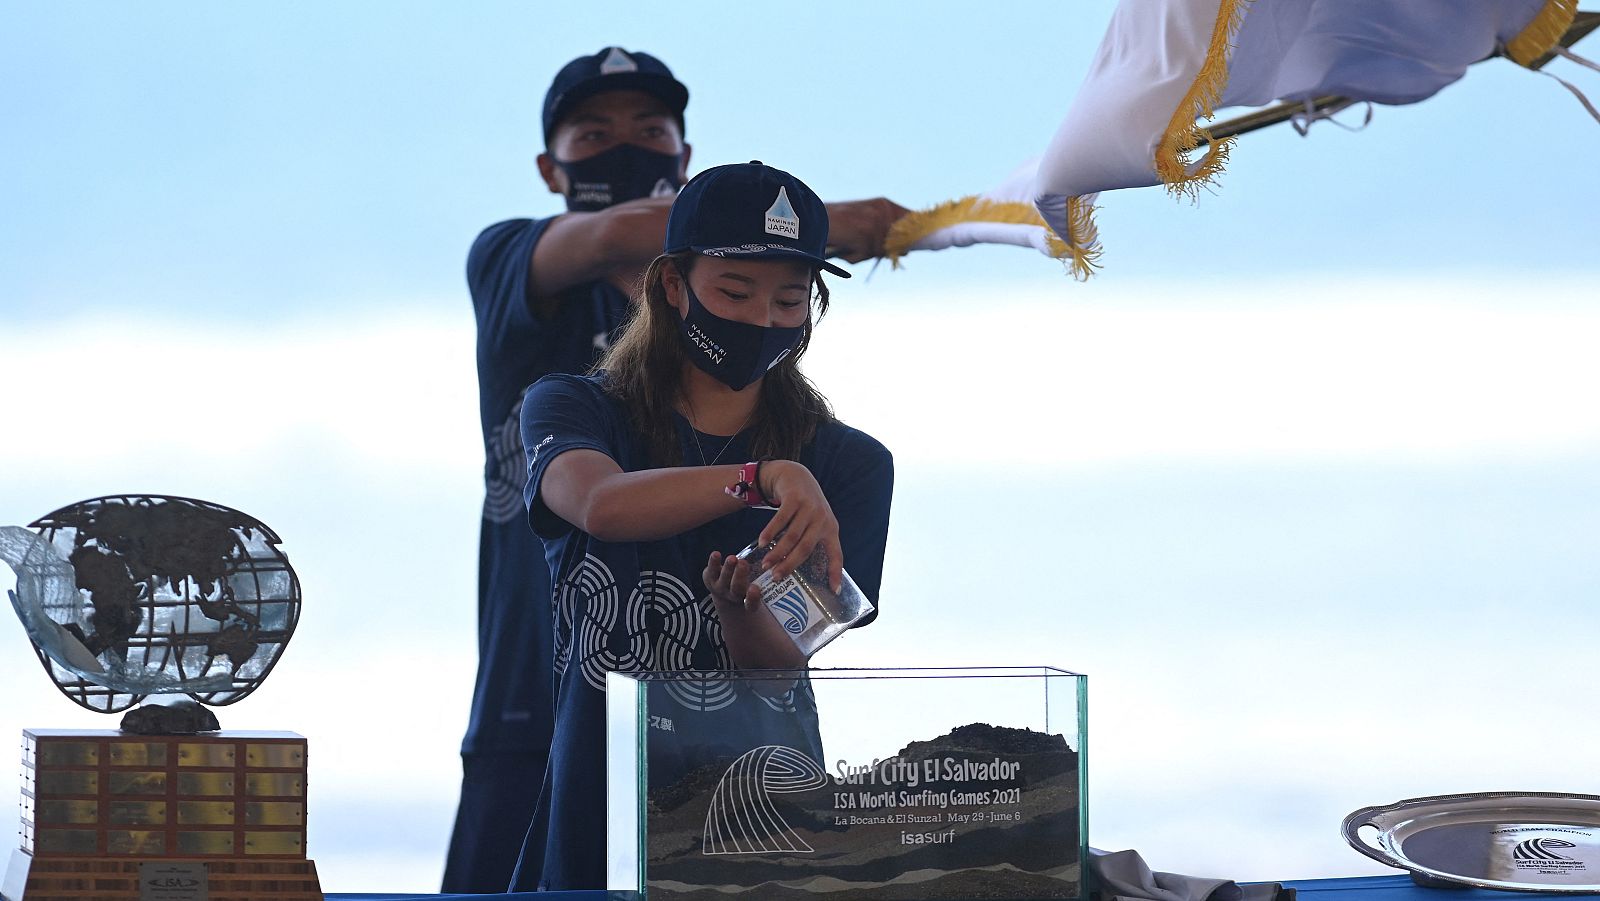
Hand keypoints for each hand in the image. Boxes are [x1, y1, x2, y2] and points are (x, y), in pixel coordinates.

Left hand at [703, 550, 761, 608]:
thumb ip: (765, 581)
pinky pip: (711, 571)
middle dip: (739, 576)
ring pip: (724, 579)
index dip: (752, 597)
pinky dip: (713, 563)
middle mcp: (734, 596)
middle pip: (736, 588)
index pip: (751, 603)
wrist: (725, 592)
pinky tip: (716, 554)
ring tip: (732, 558)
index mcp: (748, 601)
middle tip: (743, 564)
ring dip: (728, 568)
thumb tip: (791, 567)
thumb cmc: (746, 586)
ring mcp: (720, 587)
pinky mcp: (710, 579)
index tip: (755, 588)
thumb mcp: (758, 586)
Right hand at [754, 460, 842, 591]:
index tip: (835, 590)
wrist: (796, 476)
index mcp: (830, 529)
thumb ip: (813, 540)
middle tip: (776, 578)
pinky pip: (780, 521)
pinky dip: (769, 533)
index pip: (836, 554)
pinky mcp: (794, 499)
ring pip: (791, 537)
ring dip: (777, 552)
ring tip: (766, 564)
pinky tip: (762, 543)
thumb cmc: (805, 506)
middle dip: (790, 565)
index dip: (836, 572)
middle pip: (805, 549)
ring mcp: (809, 508)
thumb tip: (801, 568)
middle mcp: (822, 519)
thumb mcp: (816, 521)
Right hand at [823, 198, 910, 263]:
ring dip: (866, 253)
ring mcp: (874, 221)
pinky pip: (866, 255)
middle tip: (862, 243)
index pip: (913, 220)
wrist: (813, 218)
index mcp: (885, 204)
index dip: (915, 235)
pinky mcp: (864, 233)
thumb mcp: (867, 224)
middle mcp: (883, 210)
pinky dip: (854, 256)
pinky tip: (844, 246)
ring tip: (850, 243)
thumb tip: (907, 251)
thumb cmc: (840, 224)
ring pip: (882, 251)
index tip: (912, 245)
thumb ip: (888, 234)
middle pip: (900, 241)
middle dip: (884, 249)